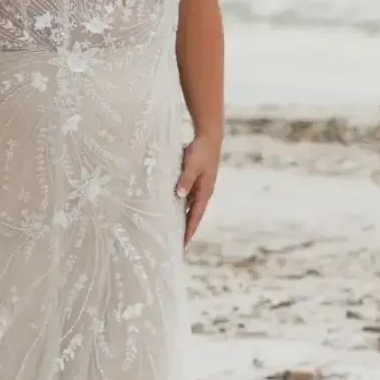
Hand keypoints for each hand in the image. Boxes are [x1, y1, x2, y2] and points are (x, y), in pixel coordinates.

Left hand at [176, 129, 220, 245]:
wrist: (209, 136)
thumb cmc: (201, 151)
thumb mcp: (192, 165)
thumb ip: (186, 180)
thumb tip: (180, 195)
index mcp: (205, 191)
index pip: (196, 216)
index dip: (189, 229)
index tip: (183, 243)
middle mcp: (203, 191)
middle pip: (193, 214)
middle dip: (186, 227)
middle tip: (176, 241)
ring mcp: (199, 185)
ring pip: (189, 205)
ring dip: (182, 215)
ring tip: (171, 227)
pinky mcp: (195, 178)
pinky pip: (186, 194)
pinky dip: (180, 202)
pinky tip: (170, 205)